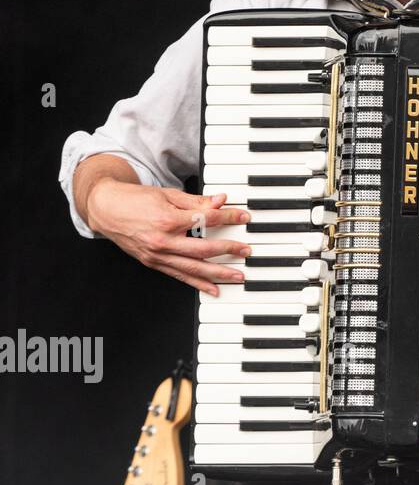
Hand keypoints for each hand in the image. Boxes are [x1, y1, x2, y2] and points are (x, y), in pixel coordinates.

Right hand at [85, 180, 252, 294]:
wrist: (106, 209)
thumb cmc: (136, 199)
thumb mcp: (168, 195)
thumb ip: (196, 201)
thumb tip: (221, 200)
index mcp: (167, 219)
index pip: (206, 220)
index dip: (229, 217)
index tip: (244, 216)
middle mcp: (162, 241)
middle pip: (203, 249)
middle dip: (229, 250)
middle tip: (247, 251)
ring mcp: (157, 255)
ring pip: (193, 268)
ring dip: (218, 274)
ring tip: (238, 276)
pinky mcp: (153, 263)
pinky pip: (179, 275)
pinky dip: (197, 283)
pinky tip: (213, 289)